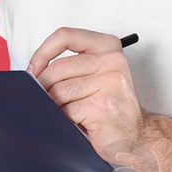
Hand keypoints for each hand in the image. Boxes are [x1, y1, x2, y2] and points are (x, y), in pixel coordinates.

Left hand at [27, 27, 148, 169]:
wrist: (137, 135)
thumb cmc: (112, 105)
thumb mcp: (96, 74)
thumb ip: (72, 64)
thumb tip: (33, 70)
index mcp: (108, 46)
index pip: (65, 36)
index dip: (42, 52)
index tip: (34, 68)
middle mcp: (112, 60)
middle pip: (58, 67)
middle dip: (43, 86)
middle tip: (44, 97)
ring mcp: (110, 83)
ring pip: (59, 90)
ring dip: (54, 104)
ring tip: (64, 110)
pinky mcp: (103, 106)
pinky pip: (67, 110)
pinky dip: (64, 118)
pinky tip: (76, 121)